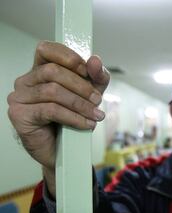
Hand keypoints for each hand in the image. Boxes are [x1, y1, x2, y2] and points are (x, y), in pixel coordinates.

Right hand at [7, 41, 109, 194]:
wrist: (65, 150)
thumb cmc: (74, 117)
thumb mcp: (91, 93)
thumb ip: (96, 76)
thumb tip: (95, 60)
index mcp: (40, 70)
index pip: (46, 49)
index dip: (68, 57)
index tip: (87, 70)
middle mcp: (26, 81)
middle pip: (52, 71)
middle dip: (81, 86)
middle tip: (98, 100)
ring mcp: (19, 97)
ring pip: (52, 91)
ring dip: (80, 104)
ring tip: (95, 115)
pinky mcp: (19, 115)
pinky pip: (50, 110)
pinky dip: (74, 117)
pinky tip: (86, 124)